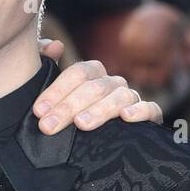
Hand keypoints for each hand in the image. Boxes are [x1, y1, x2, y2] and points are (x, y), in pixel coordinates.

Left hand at [32, 57, 161, 134]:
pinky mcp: (149, 115)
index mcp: (92, 74)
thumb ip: (48, 65)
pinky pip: (150, 109)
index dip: (56, 91)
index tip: (39, 111)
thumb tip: (54, 46)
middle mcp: (112, 83)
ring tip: (81, 124)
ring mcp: (131, 97)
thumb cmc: (72, 114)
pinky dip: (140, 111)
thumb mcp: (55, 95)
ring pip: (119, 97)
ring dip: (99, 110)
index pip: (77, 73)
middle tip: (48, 126)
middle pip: (93, 88)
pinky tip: (126, 117)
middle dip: (68, 107)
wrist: (99, 144)